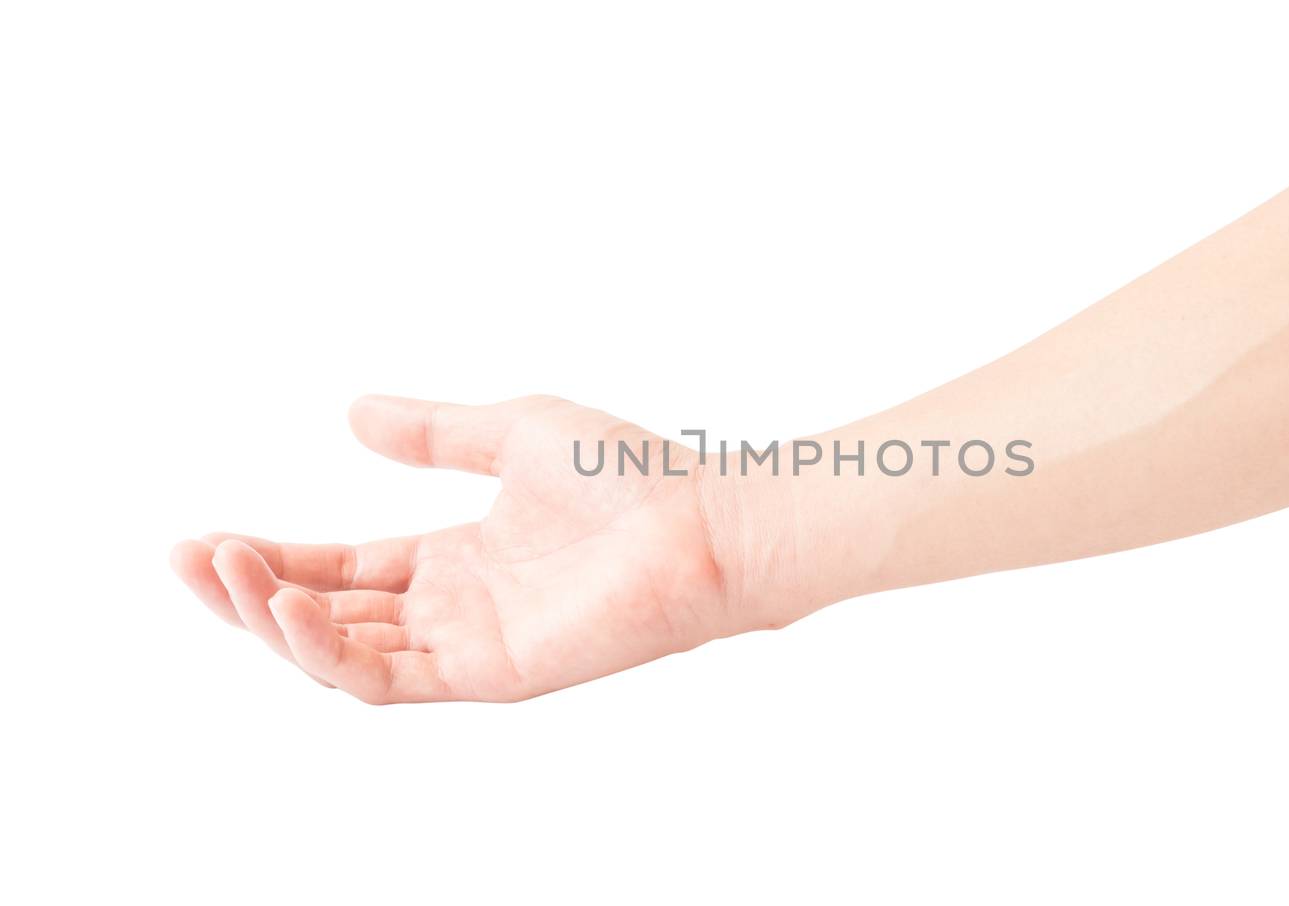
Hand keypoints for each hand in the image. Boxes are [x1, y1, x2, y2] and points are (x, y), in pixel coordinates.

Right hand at [171, 395, 752, 702]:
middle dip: (247, 592)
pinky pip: (387, 679)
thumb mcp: (510, 430)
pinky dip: (328, 652)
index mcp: (454, 559)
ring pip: (341, 656)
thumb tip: (351, 410)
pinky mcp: (490, 673)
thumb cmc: (628, 475)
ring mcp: (468, 646)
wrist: (701, 520)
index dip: (272, 557)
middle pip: (325, 616)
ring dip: (270, 620)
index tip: (205, 537)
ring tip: (220, 570)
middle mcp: (453, 609)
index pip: (341, 570)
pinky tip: (286, 606)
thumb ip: (432, 430)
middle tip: (184, 556)